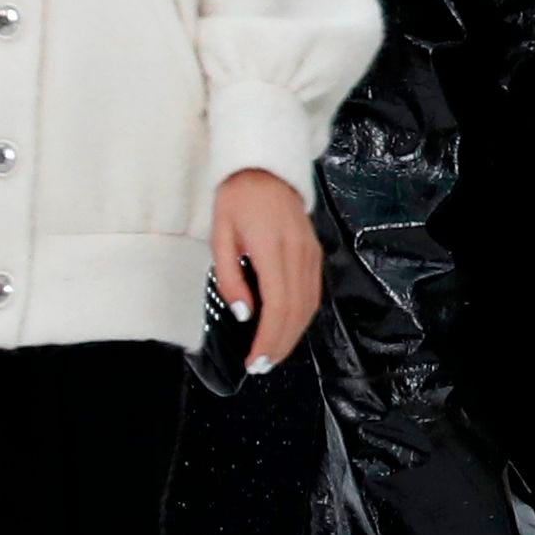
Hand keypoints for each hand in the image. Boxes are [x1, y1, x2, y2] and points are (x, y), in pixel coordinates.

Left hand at [208, 166, 321, 371]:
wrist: (266, 168)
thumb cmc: (238, 199)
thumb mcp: (220, 236)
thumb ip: (230, 277)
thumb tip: (244, 313)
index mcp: (272, 249)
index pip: (277, 306)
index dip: (267, 338)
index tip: (254, 359)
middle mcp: (298, 254)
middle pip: (296, 312)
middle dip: (280, 344)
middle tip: (261, 365)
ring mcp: (310, 254)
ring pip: (308, 306)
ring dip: (293, 335)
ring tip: (273, 353)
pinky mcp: (314, 254)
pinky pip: (312, 293)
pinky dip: (302, 317)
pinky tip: (288, 328)